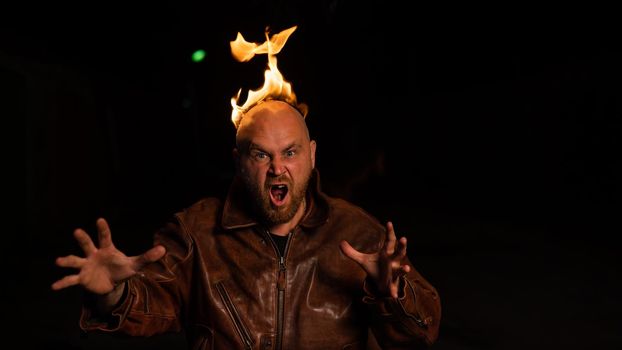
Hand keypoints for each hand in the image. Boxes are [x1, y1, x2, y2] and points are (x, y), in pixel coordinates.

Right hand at [51, 218, 165, 294]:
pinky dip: (63, 282)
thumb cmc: (122, 269)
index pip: (105, 237)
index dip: (103, 229)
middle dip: (83, 238)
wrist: (112, 285)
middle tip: (77, 231)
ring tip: (58, 261)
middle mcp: (94, 254)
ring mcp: (86, 266)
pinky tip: (54, 286)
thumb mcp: (135, 265)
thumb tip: (163, 249)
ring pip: (75, 261)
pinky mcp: (81, 278)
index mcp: (107, 249)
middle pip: (87, 245)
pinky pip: (71, 280)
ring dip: (67, 260)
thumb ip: (147, 257)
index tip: (100, 220)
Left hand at [340, 221, 410, 297]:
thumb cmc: (375, 268)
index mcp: (386, 252)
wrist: (380, 284)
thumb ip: (352, 252)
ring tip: (406, 268)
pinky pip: (393, 287)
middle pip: (399, 252)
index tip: (389, 222)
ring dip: (404, 269)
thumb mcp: (362, 260)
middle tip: (403, 238)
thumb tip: (340, 243)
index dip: (390, 232)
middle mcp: (393, 261)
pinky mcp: (392, 284)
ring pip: (400, 270)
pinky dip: (393, 291)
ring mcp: (394, 273)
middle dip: (402, 246)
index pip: (390, 240)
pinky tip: (393, 295)